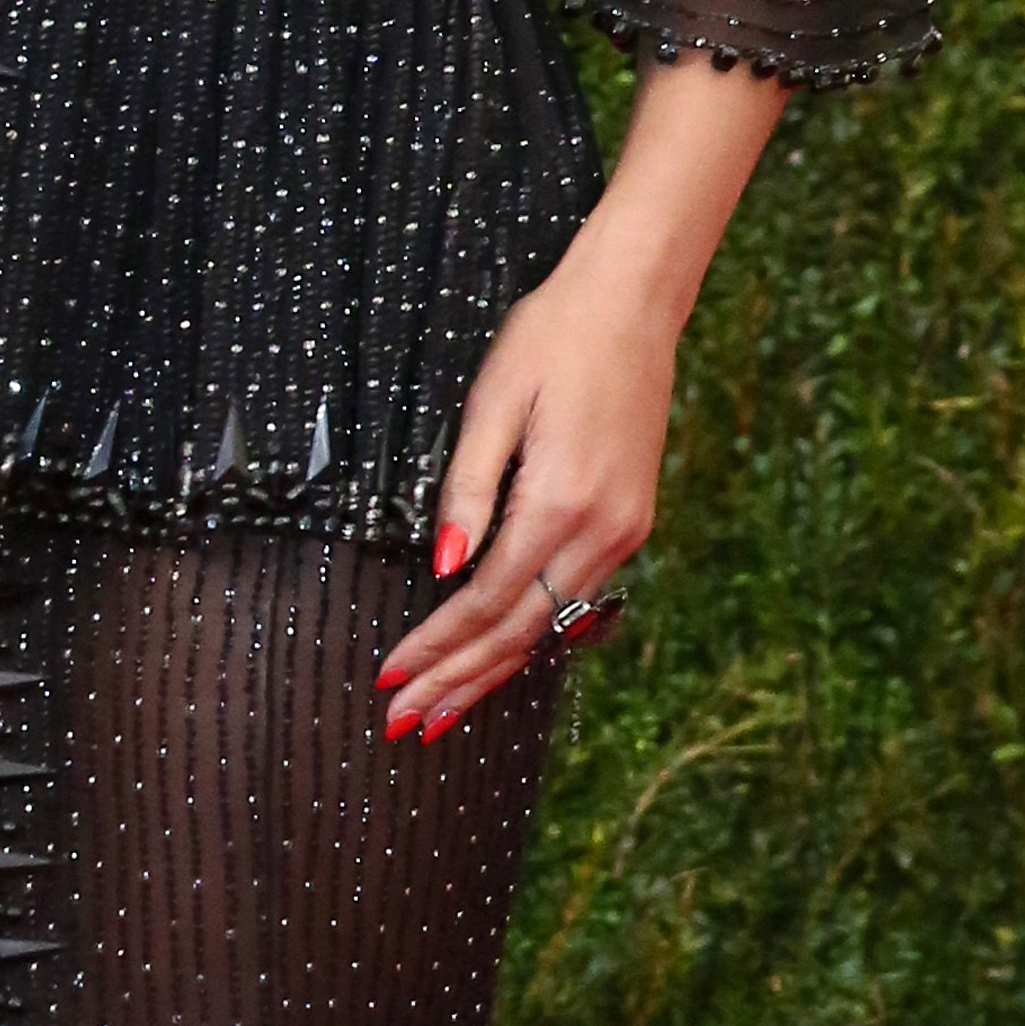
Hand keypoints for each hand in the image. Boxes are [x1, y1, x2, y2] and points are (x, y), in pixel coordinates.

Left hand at [372, 240, 682, 740]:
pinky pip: (574, 598)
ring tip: (444, 710)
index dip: (435, 647)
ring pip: (551, 624)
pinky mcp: (632, 522)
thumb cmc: (553, 339)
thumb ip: (468, 490)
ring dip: (494, 669)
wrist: (634, 302)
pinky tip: (500, 656)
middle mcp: (602, 531)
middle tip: (406, 722)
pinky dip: (532, 634)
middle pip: (521, 632)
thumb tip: (447, 567)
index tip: (390, 681)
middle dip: (459, 681)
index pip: (485, 602)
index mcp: (561, 503)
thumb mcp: (493, 403)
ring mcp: (625, 531)